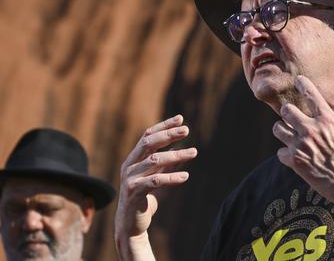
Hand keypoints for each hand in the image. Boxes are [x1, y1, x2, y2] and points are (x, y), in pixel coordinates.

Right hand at [114, 115, 196, 258]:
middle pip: (148, 143)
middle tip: (187, 130)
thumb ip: (167, 164)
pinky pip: (155, 181)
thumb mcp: (157, 177)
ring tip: (194, 153)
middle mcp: (129, 165)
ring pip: (154, 160)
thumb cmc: (144, 198)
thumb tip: (184, 151)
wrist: (130, 224)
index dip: (163, 126)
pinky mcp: (134, 192)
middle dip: (168, 135)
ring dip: (176, 155)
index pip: (147, 136)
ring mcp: (130, 178)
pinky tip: (186, 176)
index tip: (181, 119)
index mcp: (134, 159)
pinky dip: (171, 177)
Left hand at [273, 75, 333, 217]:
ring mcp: (301, 147)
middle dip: (289, 112)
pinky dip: (285, 153)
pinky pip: (280, 152)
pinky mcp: (295, 163)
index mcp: (328, 120)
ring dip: (283, 131)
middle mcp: (311, 131)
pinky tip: (295, 155)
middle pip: (287, 110)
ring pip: (278, 129)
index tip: (298, 79)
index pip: (309, 94)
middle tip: (293, 116)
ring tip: (290, 134)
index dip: (302, 83)